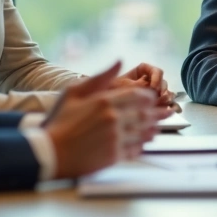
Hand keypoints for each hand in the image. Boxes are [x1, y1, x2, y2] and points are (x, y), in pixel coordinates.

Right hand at [43, 62, 173, 178]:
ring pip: (142, 132)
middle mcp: (113, 119)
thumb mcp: (73, 92)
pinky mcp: (113, 155)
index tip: (152, 98)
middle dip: (158, 113)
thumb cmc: (59, 121)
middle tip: (168, 112)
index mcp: (104, 101)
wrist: (48, 152)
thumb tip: (119, 61)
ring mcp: (115, 138)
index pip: (137, 96)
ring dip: (152, 129)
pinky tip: (143, 144)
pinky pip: (134, 149)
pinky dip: (141, 145)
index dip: (148, 97)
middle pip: (144, 114)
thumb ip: (100, 77)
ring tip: (158, 127)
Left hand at [114, 63, 176, 108]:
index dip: (157, 77)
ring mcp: (152, 94)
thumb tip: (152, 88)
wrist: (102, 107)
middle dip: (163, 90)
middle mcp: (149, 81)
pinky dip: (170, 108)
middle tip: (161, 97)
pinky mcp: (154, 106)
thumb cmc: (109, 91)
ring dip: (167, 99)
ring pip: (166, 93)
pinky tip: (172, 111)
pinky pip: (166, 105)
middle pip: (162, 83)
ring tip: (164, 105)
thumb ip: (138, 85)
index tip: (153, 87)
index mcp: (142, 71)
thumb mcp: (122, 85)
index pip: (155, 70)